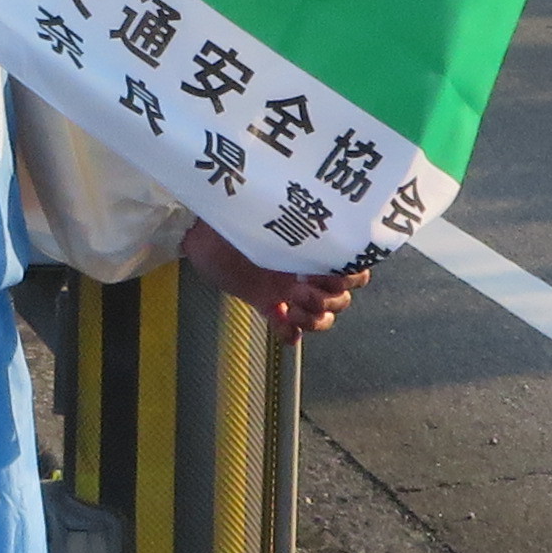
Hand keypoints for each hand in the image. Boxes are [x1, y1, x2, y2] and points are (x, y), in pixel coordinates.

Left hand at [186, 223, 362, 338]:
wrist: (197, 234)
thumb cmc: (232, 219)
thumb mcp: (267, 219)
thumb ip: (294, 229)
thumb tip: (319, 232)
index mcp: (312, 247)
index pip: (354, 268)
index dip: (350, 276)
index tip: (326, 273)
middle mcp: (306, 269)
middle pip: (342, 298)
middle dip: (329, 299)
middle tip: (300, 290)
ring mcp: (289, 290)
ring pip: (323, 316)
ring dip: (314, 318)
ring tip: (290, 308)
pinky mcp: (268, 305)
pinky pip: (291, 329)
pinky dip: (291, 333)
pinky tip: (285, 331)